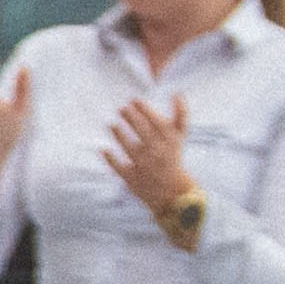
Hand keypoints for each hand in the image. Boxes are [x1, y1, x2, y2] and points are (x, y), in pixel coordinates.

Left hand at [103, 94, 193, 215]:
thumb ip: (181, 114)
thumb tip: (178, 92)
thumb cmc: (173, 155)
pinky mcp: (132, 178)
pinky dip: (111, 159)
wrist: (174, 191)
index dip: (146, 110)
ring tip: (112, 124)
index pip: (158, 122)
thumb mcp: (180, 136)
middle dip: (132, 119)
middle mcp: (158, 153)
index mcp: (170, 141)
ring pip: (131, 148)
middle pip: (144, 133)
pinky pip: (120, 167)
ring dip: (120, 135)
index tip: (135, 100)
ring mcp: (145, 166)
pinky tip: (103, 149)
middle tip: (121, 108)